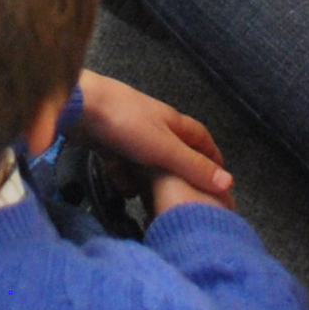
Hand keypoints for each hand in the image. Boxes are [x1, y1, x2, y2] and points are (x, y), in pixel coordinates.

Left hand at [74, 70, 232, 215]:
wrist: (79, 107)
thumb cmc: (126, 123)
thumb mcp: (164, 148)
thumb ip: (193, 166)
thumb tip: (229, 183)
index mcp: (171, 122)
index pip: (200, 137)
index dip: (212, 155)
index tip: (221, 176)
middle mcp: (152, 125)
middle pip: (173, 150)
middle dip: (180, 172)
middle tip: (187, 195)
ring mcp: (128, 132)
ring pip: (146, 160)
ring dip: (150, 179)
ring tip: (156, 202)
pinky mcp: (106, 141)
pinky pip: (121, 163)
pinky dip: (124, 178)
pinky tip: (125, 193)